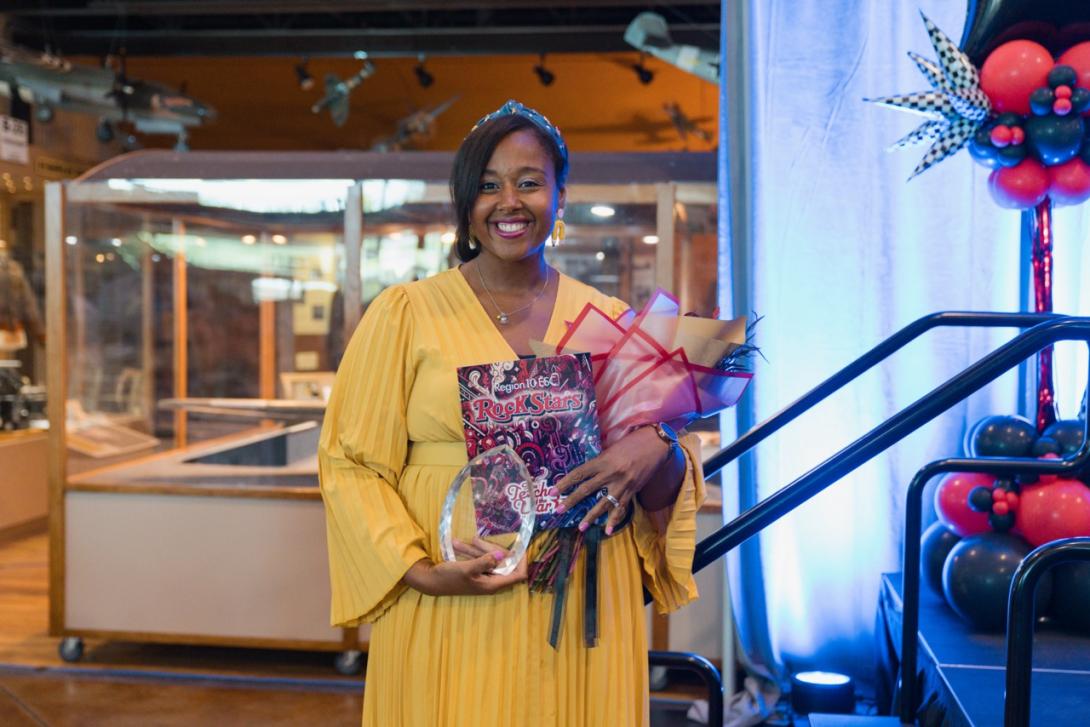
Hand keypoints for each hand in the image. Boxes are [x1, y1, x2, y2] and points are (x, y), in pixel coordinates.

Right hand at [402, 545, 526, 596]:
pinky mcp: (476, 571)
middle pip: (503, 562)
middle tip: (476, 540)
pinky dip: (472, 551)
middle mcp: (491, 581)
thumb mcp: (467, 569)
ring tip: (464, 541)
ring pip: (489, 558)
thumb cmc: (449, 577)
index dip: (522, 561)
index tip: (519, 545)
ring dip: (478, 548)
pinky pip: (479, 559)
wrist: (431, 581)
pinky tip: (458, 544)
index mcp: (493, 584)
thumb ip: (485, 561)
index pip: (518, 575)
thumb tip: (502, 555)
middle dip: (492, 549)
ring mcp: (484, 576)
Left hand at [555, 426, 674, 535]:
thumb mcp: (612, 448)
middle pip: (586, 490)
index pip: (579, 473)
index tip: (552, 491)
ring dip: (591, 517)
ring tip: (580, 527)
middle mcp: (611, 474)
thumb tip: (586, 473)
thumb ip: (600, 462)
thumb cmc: (633, 442)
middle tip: (558, 510)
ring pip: (603, 504)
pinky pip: (621, 508)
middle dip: (571, 501)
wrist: (657, 444)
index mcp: (603, 460)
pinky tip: (607, 531)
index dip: (565, 483)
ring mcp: (622, 484)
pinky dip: (614, 520)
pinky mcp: (632, 491)